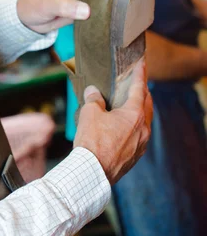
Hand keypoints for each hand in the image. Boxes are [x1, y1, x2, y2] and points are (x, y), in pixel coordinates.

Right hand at [73, 58, 152, 184]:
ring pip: (144, 121)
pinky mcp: (135, 155)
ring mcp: (141, 144)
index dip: (139, 74)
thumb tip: (93, 92)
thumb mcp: (89, 113)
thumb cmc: (92, 141)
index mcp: (134, 115)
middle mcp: (142, 128)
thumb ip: (94, 99)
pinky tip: (124, 125)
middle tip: (136, 83)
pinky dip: (135, 125)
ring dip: (139, 109)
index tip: (142, 63)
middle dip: (142, 92)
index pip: (139, 88)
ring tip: (130, 103)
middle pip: (146, 104)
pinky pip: (139, 134)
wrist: (93, 172)